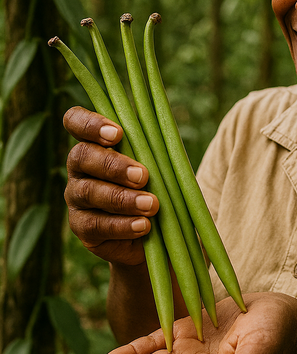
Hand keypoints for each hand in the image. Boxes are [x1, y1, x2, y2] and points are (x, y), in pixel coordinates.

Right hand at [64, 106, 158, 265]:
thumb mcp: (158, 164)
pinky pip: (95, 225)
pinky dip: (122, 225)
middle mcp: (79, 168)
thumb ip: (154, 150)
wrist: (156, 231)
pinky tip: (143, 225)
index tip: (118, 134)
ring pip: (88, 192)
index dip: (89, 124)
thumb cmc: (157, 186)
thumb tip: (166, 136)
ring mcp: (76, 198)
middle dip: (113, 165)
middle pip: (81, 156)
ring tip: (151, 205)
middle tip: (143, 176)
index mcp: (95, 143)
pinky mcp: (81, 227)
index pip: (75, 121)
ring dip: (122, 198)